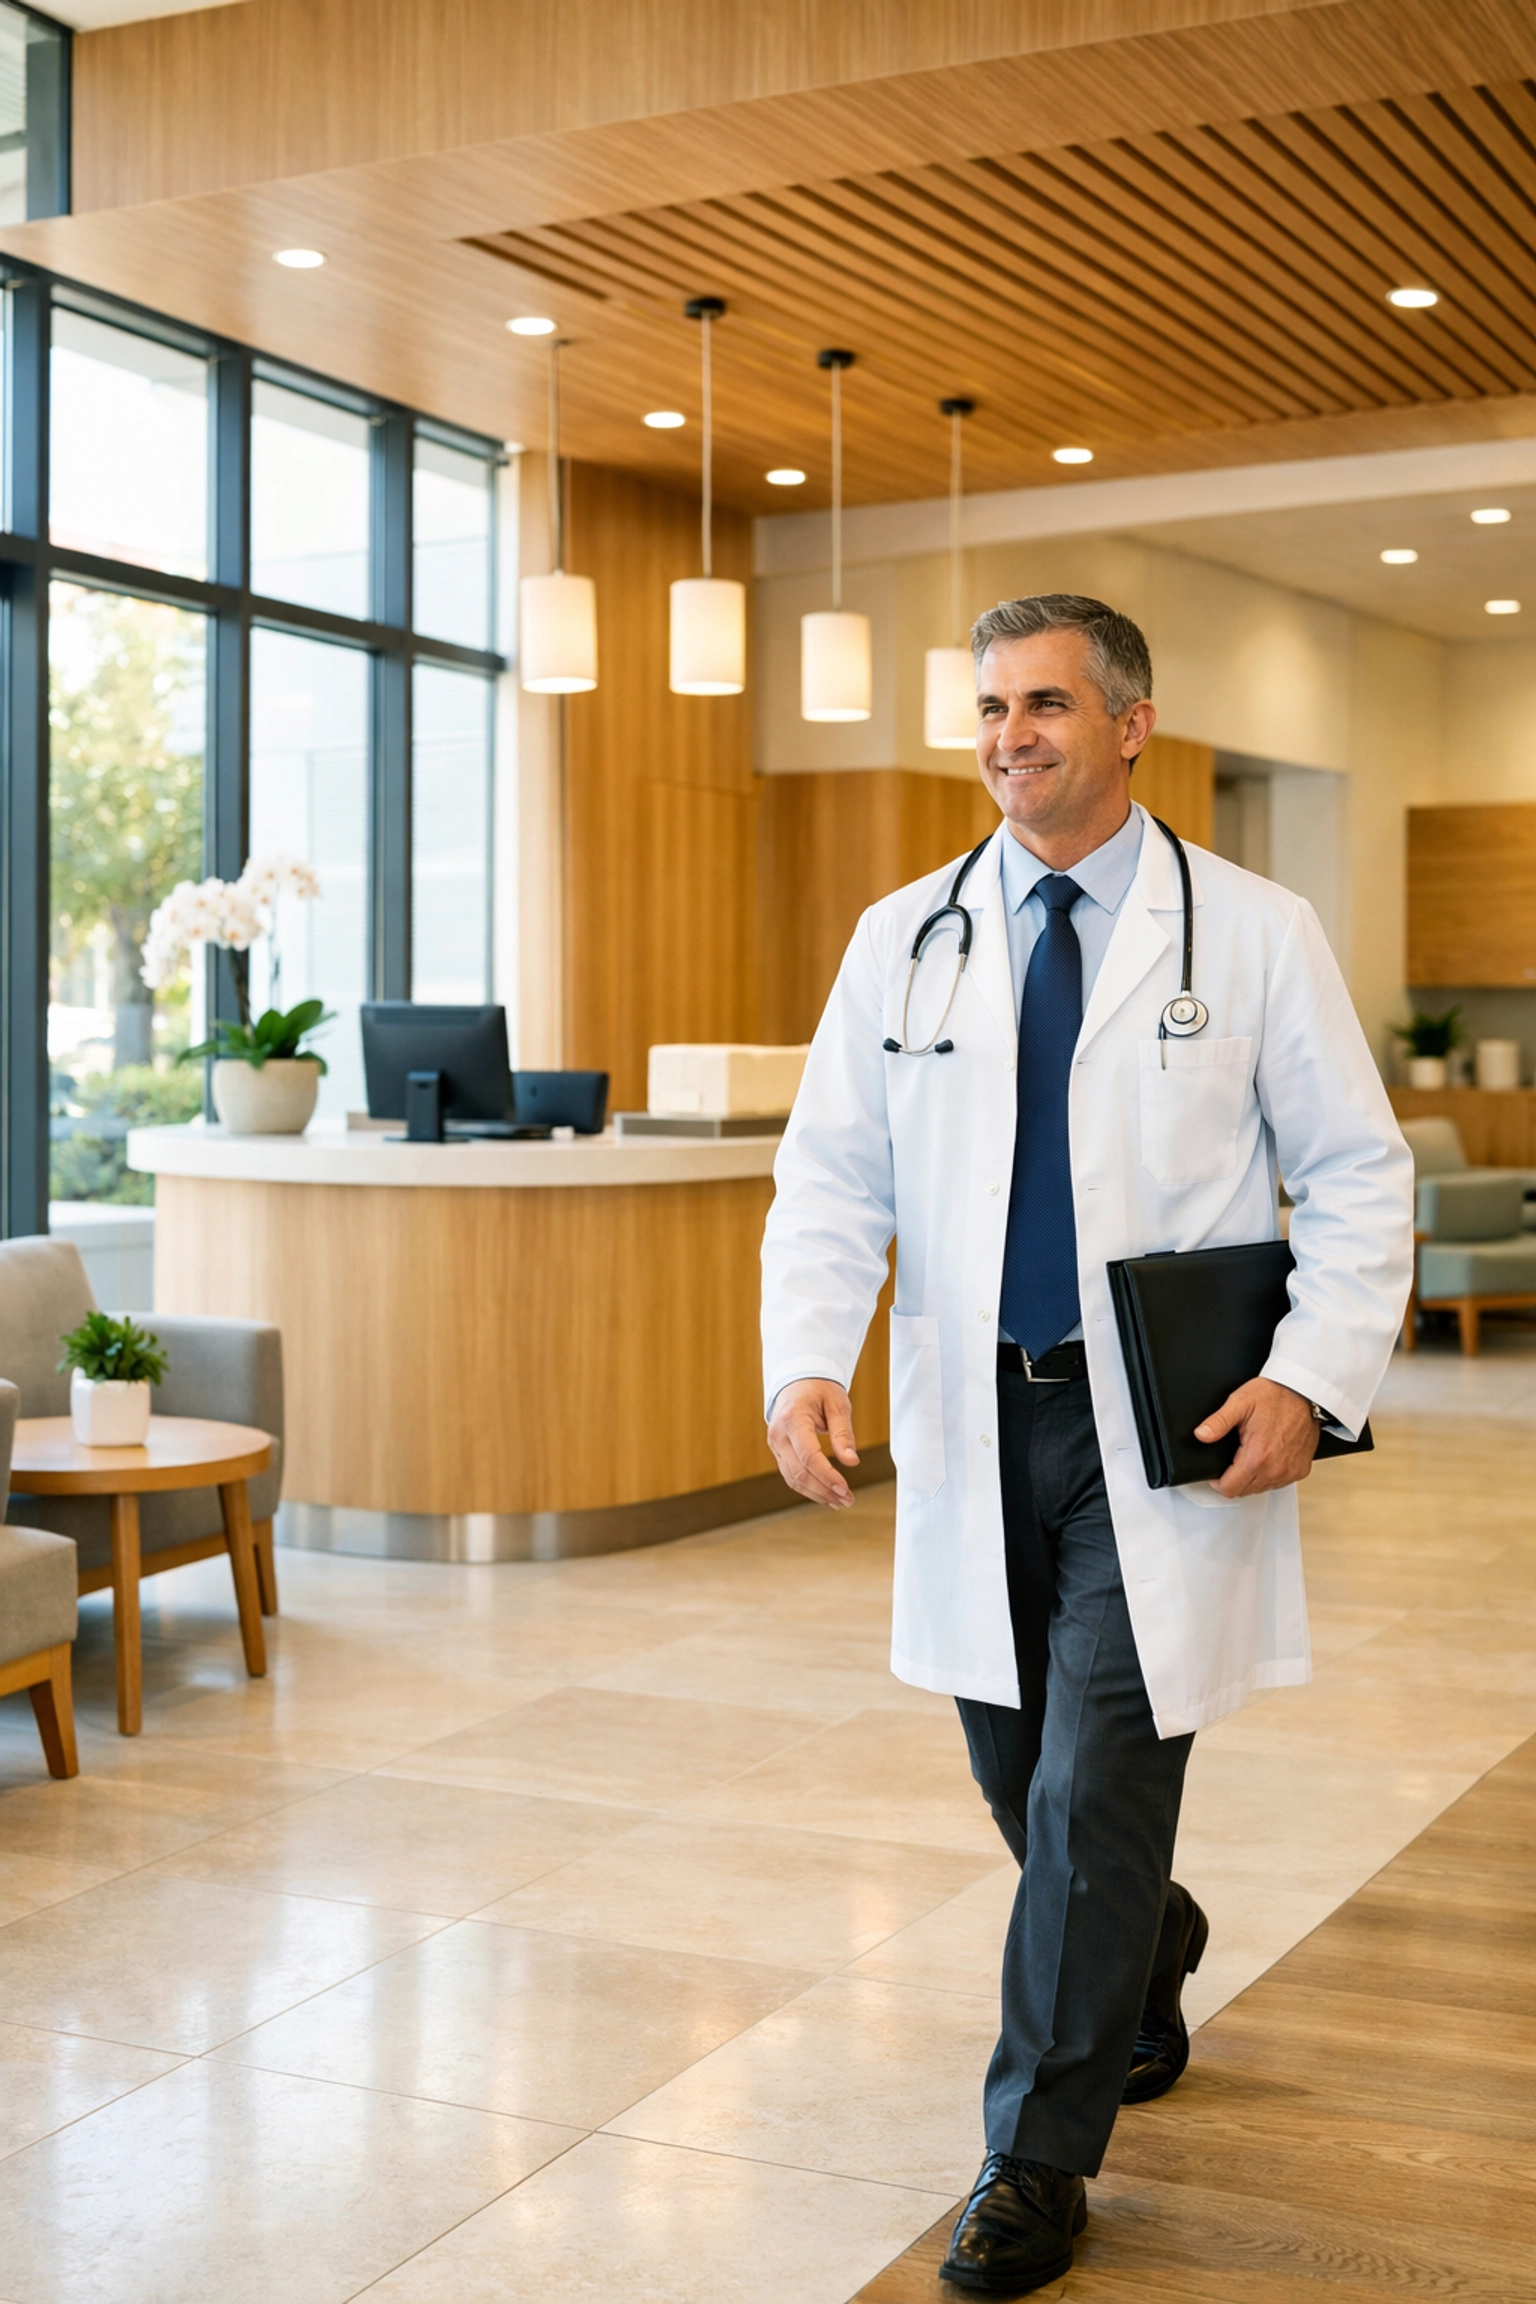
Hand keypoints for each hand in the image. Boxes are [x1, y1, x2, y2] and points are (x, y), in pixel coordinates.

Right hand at [767, 1379, 858, 1509]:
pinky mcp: (779, 1451)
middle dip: (824, 1490)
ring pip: (793, 1478)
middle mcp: (779, 1434)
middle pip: (799, 1472)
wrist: (797, 1379)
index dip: (827, 1476)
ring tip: (840, 1501)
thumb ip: (843, 1433)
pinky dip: (808, 1487)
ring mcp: (775, 1444)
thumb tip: (851, 1461)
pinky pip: (791, 1474)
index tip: (844, 1488)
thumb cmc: (819, 1388)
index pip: (808, 1455)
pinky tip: (826, 1494)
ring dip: (817, 1493)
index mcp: (793, 1419)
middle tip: (847, 1499)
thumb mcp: (837, 1404)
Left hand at [1195, 1377, 1320, 1498]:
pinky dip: (1270, 1475)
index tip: (1216, 1473)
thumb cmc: (1275, 1395)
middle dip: (1233, 1479)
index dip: (1217, 1483)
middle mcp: (1276, 1468)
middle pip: (1244, 1491)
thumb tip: (1201, 1435)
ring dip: (1252, 1478)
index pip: (1230, 1488)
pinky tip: (1267, 1457)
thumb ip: (1218, 1422)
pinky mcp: (1301, 1470)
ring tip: (1251, 1455)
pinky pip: (1279, 1483)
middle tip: (1233, 1458)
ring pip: (1262, 1488)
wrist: (1303, 1391)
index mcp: (1258, 1455)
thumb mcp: (1240, 1402)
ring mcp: (1290, 1471)